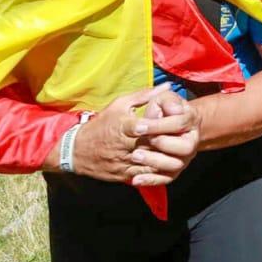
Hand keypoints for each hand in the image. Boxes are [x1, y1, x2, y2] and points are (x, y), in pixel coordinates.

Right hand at [74, 86, 199, 185]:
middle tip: (185, 137)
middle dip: (167, 142)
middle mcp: (123, 146)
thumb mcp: (119, 105)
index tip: (173, 121)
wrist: (76, 151)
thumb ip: (144, 96)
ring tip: (180, 152)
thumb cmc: (101, 124)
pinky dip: (158, 171)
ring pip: (150, 162)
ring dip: (166, 159)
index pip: (142, 126)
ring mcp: (123, 162)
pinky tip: (169, 165)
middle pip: (151, 145)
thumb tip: (167, 86)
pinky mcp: (123, 175)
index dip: (158, 125)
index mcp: (122, 127)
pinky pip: (144, 175)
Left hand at [130, 91, 201, 186]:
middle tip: (141, 142)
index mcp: (191, 121)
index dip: (159, 125)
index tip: (140, 125)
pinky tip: (135, 179)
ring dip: (154, 162)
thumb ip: (163, 98)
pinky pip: (165, 179)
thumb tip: (170, 103)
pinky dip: (151, 180)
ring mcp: (183, 158)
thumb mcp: (161, 100)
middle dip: (162, 144)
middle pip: (184, 147)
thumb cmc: (161, 111)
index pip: (180, 124)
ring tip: (135, 156)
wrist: (166, 127)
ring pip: (175, 165)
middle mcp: (191, 142)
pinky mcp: (173, 171)